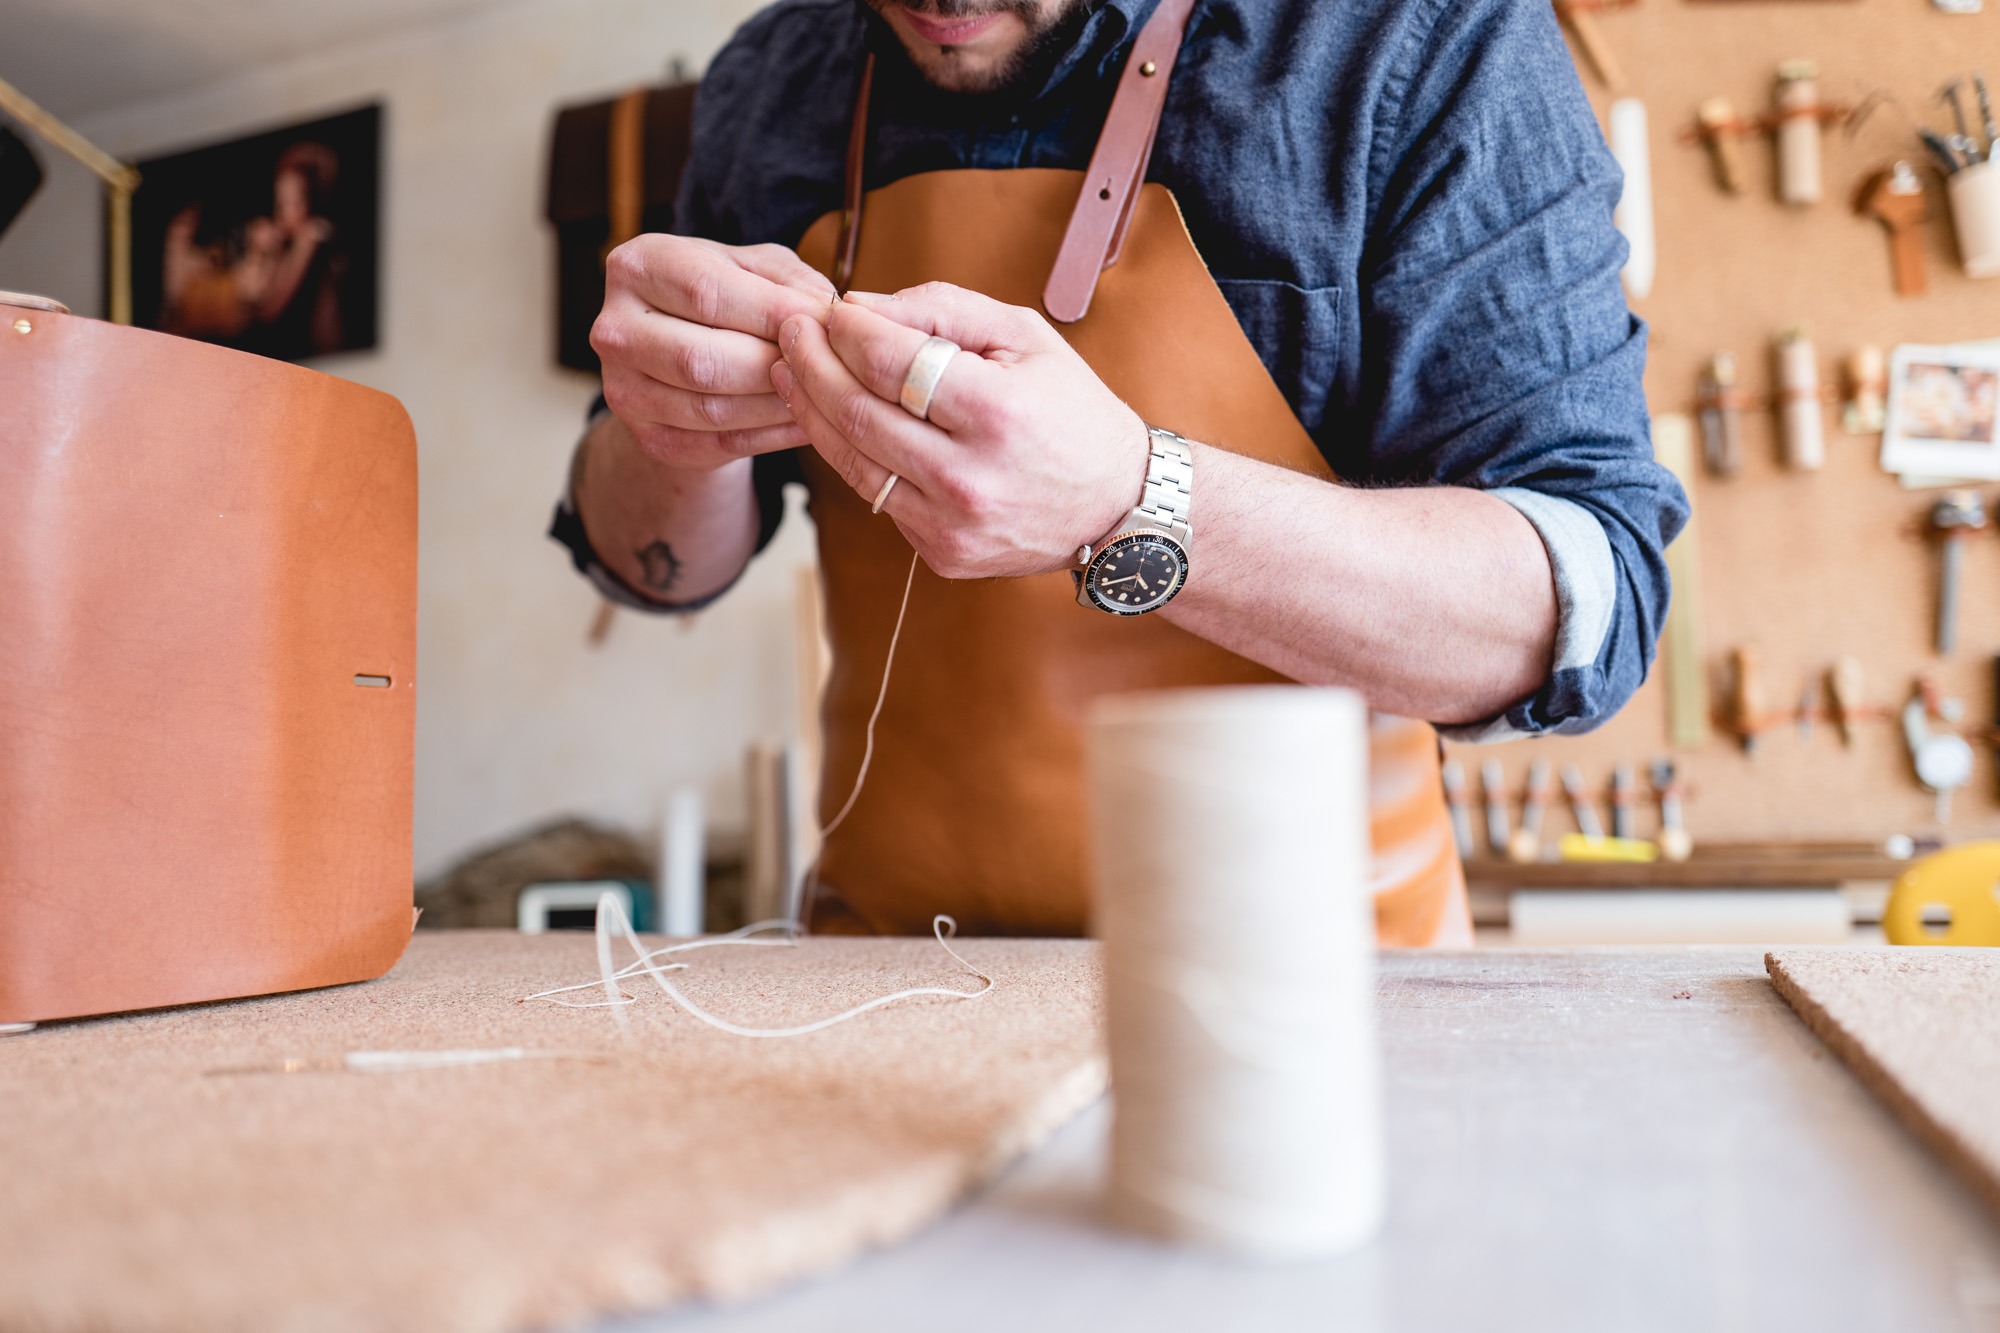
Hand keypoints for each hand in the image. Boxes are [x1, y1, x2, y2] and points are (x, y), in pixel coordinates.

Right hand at [591, 236, 835, 470]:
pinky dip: (773, 435)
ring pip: (712, 408)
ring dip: (778, 404)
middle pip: (702, 359)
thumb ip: (790, 281)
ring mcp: (624, 391)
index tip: (827, 321)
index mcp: (637, 267)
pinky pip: (721, 443)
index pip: (706, 293)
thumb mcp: (754, 270)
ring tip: (823, 392)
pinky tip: (807, 420)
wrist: (682, 359)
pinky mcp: (650, 438)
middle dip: (774, 363)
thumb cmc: (726, 299)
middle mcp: (615, 330)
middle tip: (825, 363)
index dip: (774, 311)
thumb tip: (829, 313)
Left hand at [770, 283, 1148, 578]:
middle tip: (791, 332)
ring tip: (792, 372)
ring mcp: (951, 524)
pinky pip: (877, 497)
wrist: (1117, 505)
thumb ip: (941, 310)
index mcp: (996, 413)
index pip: (890, 362)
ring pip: (852, 462)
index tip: (830, 309)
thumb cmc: (1071, 409)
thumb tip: (859, 307)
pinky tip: (837, 421)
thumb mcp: (1024, 337)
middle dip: (812, 364)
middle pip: (856, 413)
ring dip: (811, 411)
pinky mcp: (941, 554)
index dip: (847, 331)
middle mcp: (969, 476)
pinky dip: (851, 455)